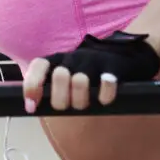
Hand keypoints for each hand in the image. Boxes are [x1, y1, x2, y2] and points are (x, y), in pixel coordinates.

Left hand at [21, 31, 159, 112]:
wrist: (128, 53)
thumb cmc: (92, 69)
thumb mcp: (69, 72)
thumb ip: (52, 85)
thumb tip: (31, 105)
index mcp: (61, 59)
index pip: (39, 65)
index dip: (32, 85)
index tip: (32, 105)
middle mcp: (75, 57)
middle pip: (59, 76)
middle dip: (60, 98)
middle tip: (67, 106)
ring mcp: (94, 60)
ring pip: (80, 81)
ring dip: (81, 100)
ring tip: (87, 103)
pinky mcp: (114, 66)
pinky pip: (107, 83)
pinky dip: (105, 95)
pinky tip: (105, 98)